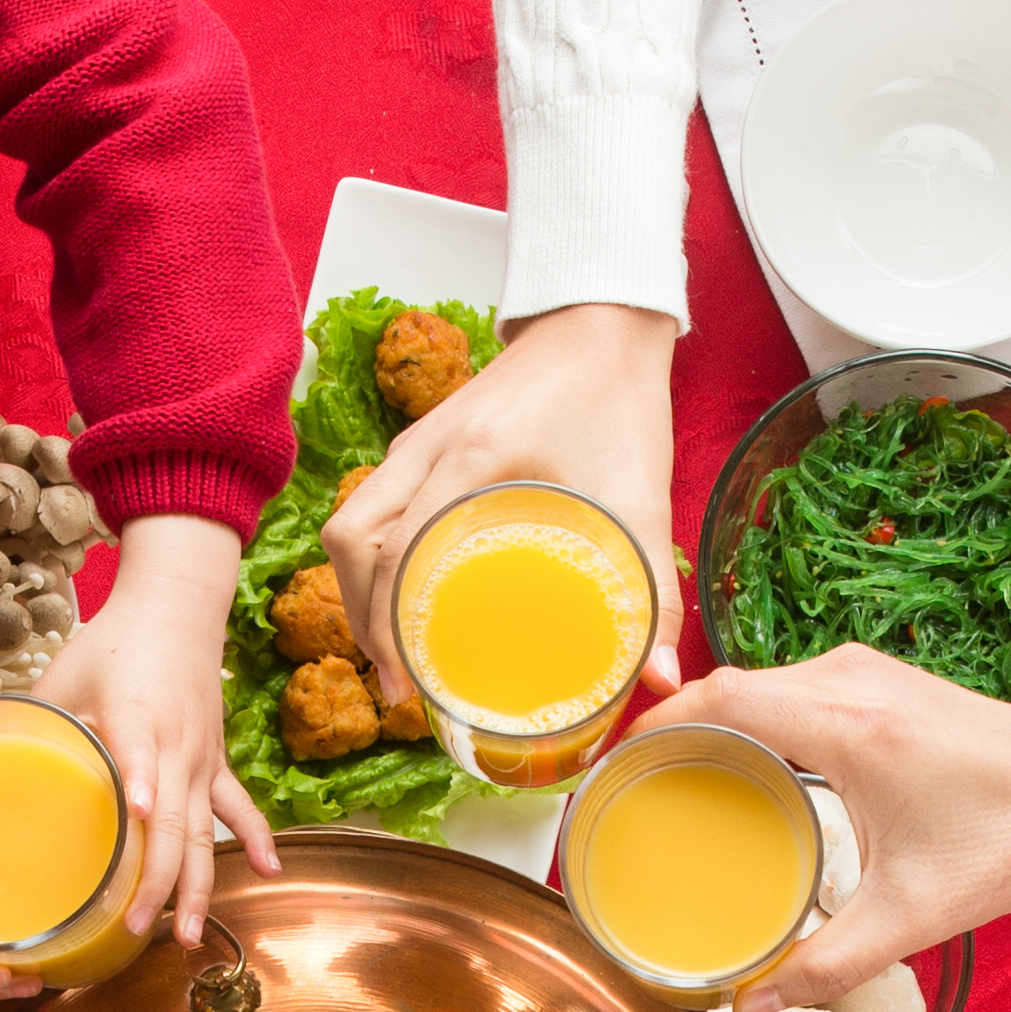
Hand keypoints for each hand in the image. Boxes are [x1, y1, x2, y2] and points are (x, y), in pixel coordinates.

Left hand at [30, 513, 276, 949]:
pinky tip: (269, 873)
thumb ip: (35, 724)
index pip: (138, 754)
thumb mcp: (62, 676)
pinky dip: (255, 839)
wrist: (176, 607)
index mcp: (135, 717)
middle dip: (159, 882)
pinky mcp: (215, 762)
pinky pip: (238, 808)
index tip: (137, 818)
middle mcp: (177, 745)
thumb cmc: (113, 643)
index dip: (137, 784)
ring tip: (192, 937)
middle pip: (175, 824)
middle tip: (137, 928)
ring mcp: (201, 758)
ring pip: (205, 833)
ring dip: (200, 887)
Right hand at [325, 303, 686, 703]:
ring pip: (350, 520)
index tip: (404, 687)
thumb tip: (661, 680)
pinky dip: (374, 556)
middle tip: (397, 682)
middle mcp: (427, 445)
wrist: (602, 324)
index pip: (394, 549)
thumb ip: (653, 592)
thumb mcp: (642, 498)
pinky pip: (372, 504)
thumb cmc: (618, 400)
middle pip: (349, 538)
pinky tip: (407, 597)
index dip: (385, 627)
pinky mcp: (424, 442)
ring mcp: (418, 440)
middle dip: (360, 616)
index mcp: (471, 456)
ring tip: (393, 651)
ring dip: (359, 588)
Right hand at [624, 650, 1010, 1011]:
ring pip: (762, 682)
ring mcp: (869, 672)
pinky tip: (742, 769)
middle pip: (730, 685)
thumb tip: (751, 1007)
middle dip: (671, 729)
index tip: (613, 767)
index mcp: (849, 725)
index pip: (722, 698)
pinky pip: (794, 687)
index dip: (655, 726)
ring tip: (672, 780)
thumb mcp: (913, 913)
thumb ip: (824, 964)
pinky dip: (755, 719)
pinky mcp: (884, 681)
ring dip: (714, 722)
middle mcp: (851, 680)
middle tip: (628, 787)